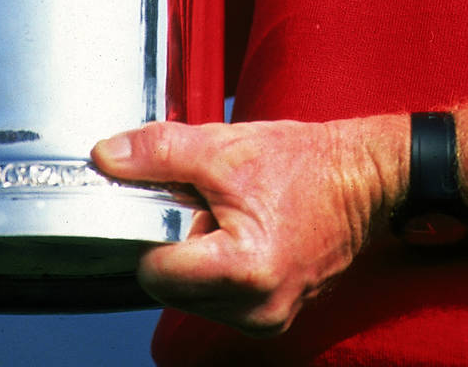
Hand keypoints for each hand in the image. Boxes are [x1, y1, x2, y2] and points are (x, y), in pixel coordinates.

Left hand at [93, 114, 406, 333]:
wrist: (362, 179)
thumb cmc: (302, 163)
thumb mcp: (224, 147)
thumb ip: (159, 153)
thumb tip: (106, 157)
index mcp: (242, 270)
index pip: (154, 271)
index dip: (154, 231)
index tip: (176, 201)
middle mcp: (255, 309)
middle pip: (169, 287)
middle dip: (177, 243)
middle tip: (211, 203)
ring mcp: (266, 320)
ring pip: (190, 297)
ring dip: (197, 257)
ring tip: (232, 216)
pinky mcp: (272, 318)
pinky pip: (218, 300)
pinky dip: (218, 268)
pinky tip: (244, 233)